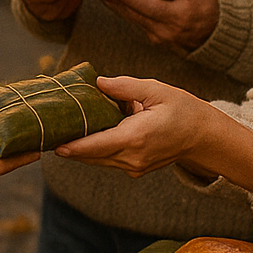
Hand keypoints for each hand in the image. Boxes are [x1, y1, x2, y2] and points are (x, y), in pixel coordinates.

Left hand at [57, 76, 252, 197]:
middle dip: (70, 146)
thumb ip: (125, 87)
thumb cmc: (183, 109)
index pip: (96, 146)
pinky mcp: (136, 169)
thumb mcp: (156, 90)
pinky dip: (96, 151)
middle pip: (92, 156)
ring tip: (60, 132)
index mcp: (136, 138)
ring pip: (98, 161)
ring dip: (81, 149)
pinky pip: (109, 161)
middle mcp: (132, 158)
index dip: (72, 146)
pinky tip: (85, 135)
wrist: (204, 136)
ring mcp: (134, 167)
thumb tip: (98, 83)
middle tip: (48, 132)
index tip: (53, 144)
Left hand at [92, 0, 217, 50]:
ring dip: (106, 0)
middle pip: (127, 11)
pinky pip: (129, 18)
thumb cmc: (207, 10)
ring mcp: (153, 34)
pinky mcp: (148, 34)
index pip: (145, 6)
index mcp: (174, 17)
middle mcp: (160, 29)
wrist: (211, 37)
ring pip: (125, 15)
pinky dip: (116, 6)